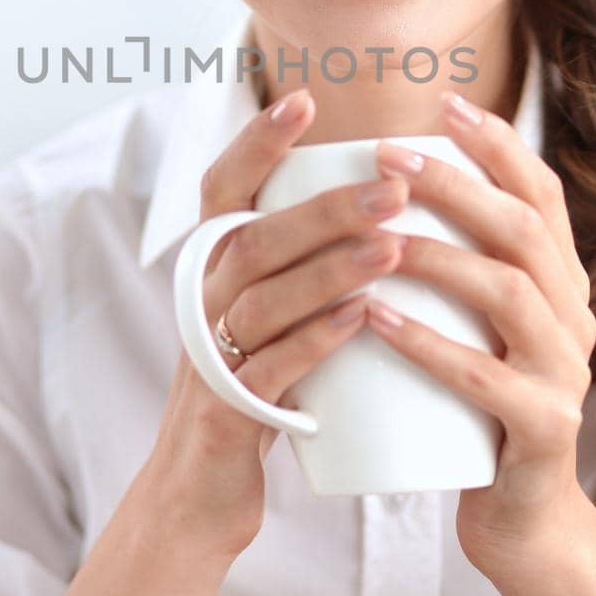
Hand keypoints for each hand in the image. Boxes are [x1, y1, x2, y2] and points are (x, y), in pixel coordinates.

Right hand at [149, 86, 410, 558]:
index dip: (256, 142)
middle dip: (325, 207)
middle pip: (255, 236)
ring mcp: (209, 356)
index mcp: (211, 268)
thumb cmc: (255, 390)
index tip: (303, 100)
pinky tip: (361, 319)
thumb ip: (301, 261)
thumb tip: (381, 195)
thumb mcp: (267, 315)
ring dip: (330, 267)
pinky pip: (269, 367)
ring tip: (393, 247)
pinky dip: (316, 339)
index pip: (223, 188)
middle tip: (395, 186)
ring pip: (263, 297)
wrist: (200, 495)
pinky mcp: (225, 412)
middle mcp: (202, 301)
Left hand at [369, 89, 595, 578]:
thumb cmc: (475, 410)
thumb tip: (377, 187)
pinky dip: (426, 343)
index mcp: (560, 285)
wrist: (520, 522)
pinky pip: (482, 378)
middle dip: (456, 184)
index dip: (497, 145)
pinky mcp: (541, 430)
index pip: (541, 194)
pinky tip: (375, 317)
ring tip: (376, 235)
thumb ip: (454, 268)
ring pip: (509, 292)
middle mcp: (574, 318)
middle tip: (388, 157)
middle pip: (524, 230)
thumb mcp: (476, 328)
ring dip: (439, 255)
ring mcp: (563, 374)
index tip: (443, 102)